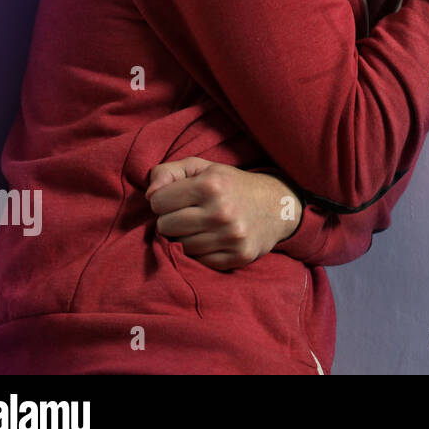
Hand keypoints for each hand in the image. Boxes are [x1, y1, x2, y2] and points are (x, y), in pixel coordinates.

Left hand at [145, 157, 301, 270]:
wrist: (278, 206)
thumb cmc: (232, 185)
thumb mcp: (203, 168)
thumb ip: (168, 172)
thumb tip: (149, 195)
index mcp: (211, 185)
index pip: (157, 201)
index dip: (164, 199)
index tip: (178, 199)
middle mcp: (221, 212)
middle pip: (164, 226)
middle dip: (172, 220)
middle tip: (189, 214)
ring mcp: (231, 237)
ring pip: (180, 246)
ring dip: (185, 237)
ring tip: (201, 226)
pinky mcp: (238, 256)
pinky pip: (199, 261)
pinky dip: (200, 252)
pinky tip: (212, 239)